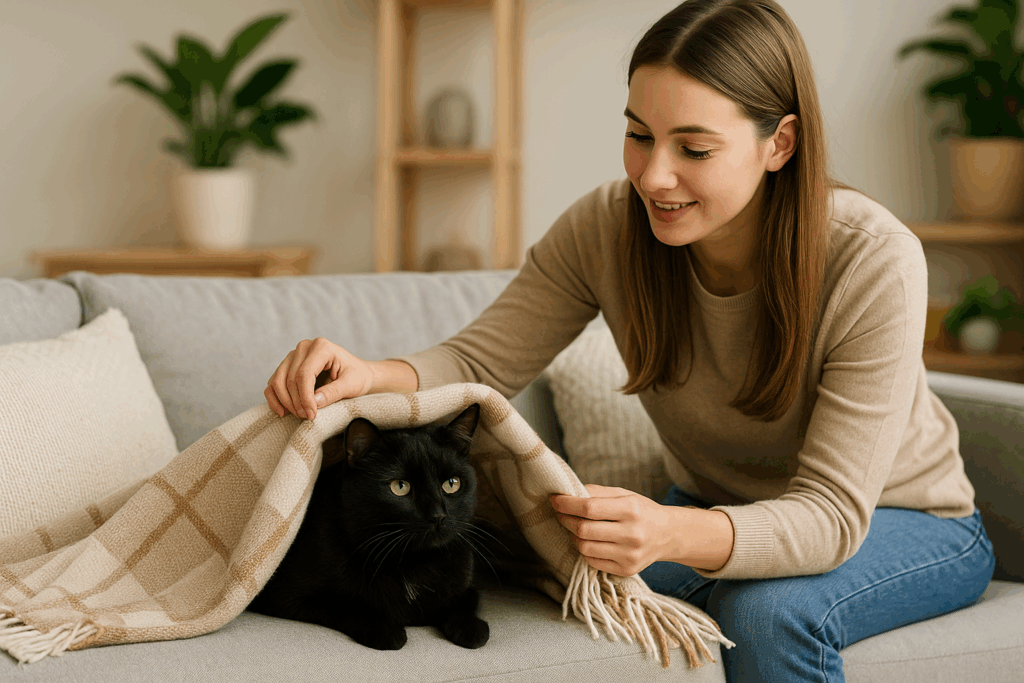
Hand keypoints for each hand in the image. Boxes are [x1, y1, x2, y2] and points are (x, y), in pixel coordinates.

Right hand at [265, 337, 373, 419]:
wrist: (357, 373)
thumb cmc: (357, 377)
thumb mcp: (352, 385)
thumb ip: (333, 392)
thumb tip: (314, 402)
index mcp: (322, 347)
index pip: (304, 374)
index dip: (305, 397)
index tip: (311, 415)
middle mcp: (304, 347)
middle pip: (290, 378)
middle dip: (296, 402)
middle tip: (307, 417)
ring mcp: (293, 355)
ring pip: (278, 381)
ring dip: (285, 402)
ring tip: (299, 415)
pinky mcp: (287, 365)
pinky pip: (273, 383)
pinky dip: (275, 398)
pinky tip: (283, 412)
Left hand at [550, 484, 672, 575]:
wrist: (668, 535)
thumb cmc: (641, 511)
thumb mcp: (624, 494)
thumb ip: (597, 492)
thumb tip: (568, 493)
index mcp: (631, 509)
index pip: (589, 507)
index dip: (567, 504)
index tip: (555, 499)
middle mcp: (632, 534)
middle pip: (584, 529)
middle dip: (565, 519)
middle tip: (560, 513)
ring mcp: (629, 555)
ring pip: (584, 548)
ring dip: (573, 536)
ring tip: (574, 527)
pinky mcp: (626, 570)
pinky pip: (592, 561)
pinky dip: (584, 550)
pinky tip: (588, 541)